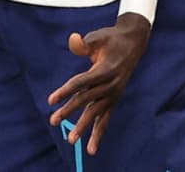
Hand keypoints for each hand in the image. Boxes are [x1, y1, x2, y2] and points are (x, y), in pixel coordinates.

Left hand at [47, 13, 151, 155]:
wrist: (133, 44)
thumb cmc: (111, 38)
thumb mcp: (98, 36)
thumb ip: (84, 42)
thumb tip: (73, 40)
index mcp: (105, 70)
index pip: (81, 83)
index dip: (65, 91)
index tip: (50, 100)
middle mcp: (111, 85)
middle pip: (86, 100)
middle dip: (69, 111)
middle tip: (53, 121)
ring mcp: (114, 94)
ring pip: (96, 113)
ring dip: (83, 127)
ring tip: (71, 140)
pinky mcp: (115, 99)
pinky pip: (106, 118)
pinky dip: (99, 132)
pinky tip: (92, 149)